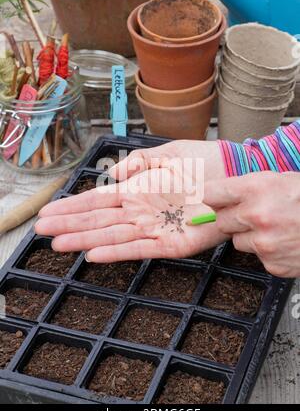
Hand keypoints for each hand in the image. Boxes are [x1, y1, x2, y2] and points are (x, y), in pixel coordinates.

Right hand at [35, 141, 227, 261]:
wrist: (233, 172)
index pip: (98, 200)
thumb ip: (137, 165)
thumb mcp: (166, 155)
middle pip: (98, 219)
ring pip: (113, 235)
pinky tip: (94, 255)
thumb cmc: (201, 161)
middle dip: (69, 225)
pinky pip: (140, 249)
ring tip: (59, 245)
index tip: (49, 213)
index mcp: (137, 189)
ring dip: (84, 239)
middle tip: (41, 232)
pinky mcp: (171, 243)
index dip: (72, 207)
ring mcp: (154, 227)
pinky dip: (117, 252)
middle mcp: (140, 210)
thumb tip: (113, 175)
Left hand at [204, 171, 299, 277]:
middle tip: (253, 214)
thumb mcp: (281, 179)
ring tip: (276, 228)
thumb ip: (249, 188)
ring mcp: (264, 243)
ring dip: (250, 236)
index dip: (212, 198)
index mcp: (256, 188)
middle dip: (232, 218)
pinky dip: (268, 252)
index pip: (211, 194)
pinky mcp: (273, 264)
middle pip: (220, 221)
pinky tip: (286, 241)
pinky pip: (258, 258)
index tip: (211, 200)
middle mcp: (256, 215)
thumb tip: (221, 195)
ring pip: (238, 242)